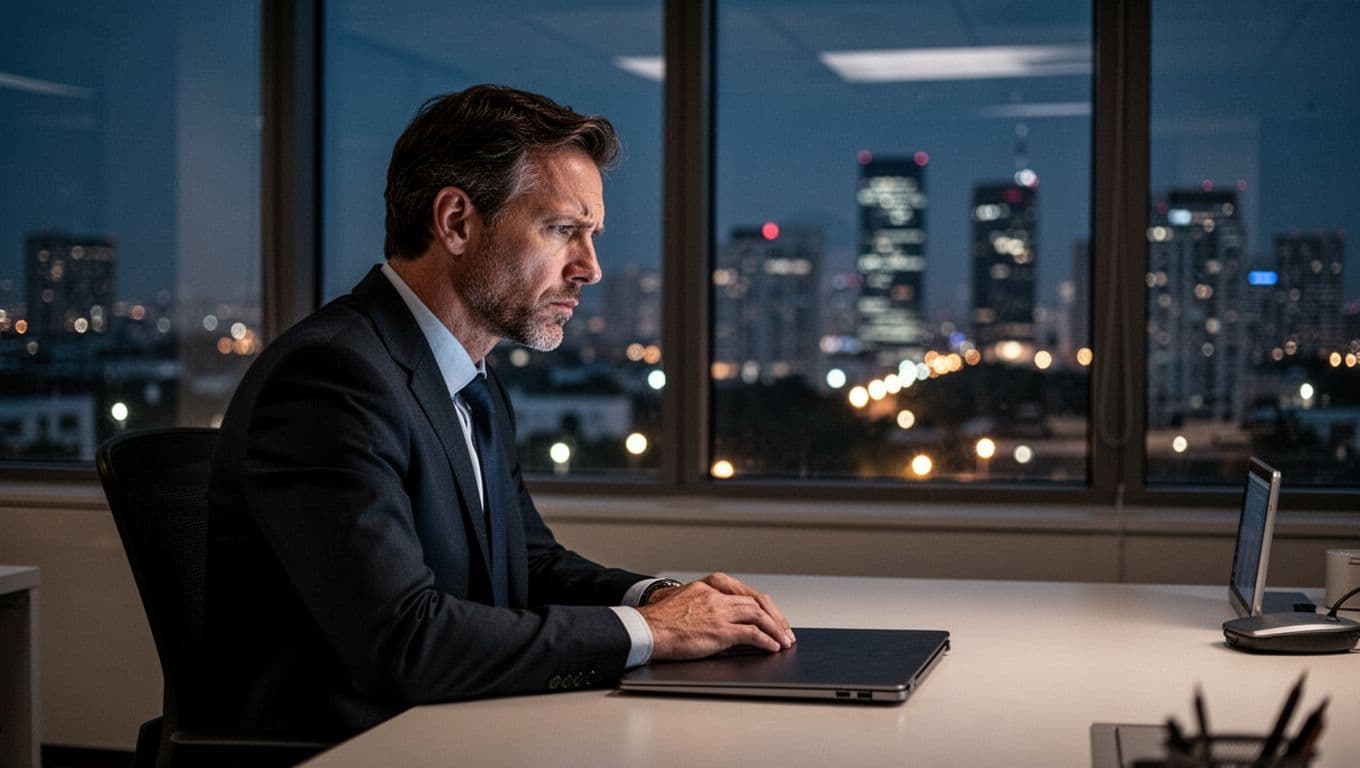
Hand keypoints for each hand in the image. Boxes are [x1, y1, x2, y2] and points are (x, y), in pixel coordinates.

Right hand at [637, 572, 794, 660]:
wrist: (645, 629)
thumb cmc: (660, 621)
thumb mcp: (687, 602)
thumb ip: (709, 608)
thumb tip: (728, 628)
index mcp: (709, 585)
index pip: (746, 592)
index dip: (764, 607)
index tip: (773, 618)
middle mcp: (717, 594)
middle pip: (757, 602)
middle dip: (775, 618)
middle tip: (785, 632)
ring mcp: (719, 611)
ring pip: (758, 616)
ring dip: (775, 630)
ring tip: (784, 642)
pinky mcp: (719, 631)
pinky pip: (752, 634)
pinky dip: (766, 641)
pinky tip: (772, 647)